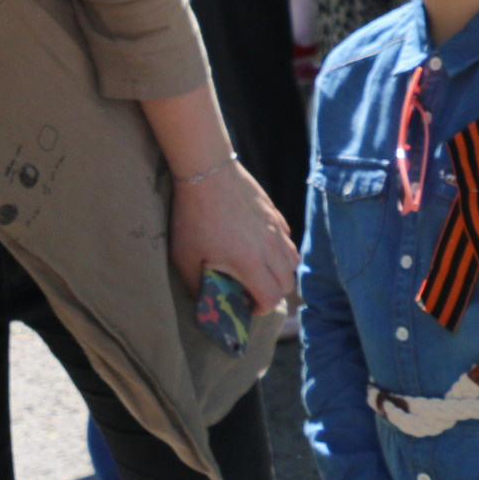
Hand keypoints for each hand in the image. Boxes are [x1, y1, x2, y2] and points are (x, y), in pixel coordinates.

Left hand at [170, 161, 296, 310]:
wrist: (205, 171)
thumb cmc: (192, 216)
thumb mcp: (185, 256)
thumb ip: (196, 284)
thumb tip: (204, 302)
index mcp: (251, 262)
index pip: (272, 298)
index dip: (260, 308)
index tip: (246, 306)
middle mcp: (270, 248)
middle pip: (287, 283)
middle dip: (272, 292)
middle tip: (251, 290)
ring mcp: (275, 229)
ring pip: (293, 260)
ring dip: (279, 271)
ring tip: (257, 268)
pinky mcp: (274, 213)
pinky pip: (287, 239)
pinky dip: (278, 249)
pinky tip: (257, 243)